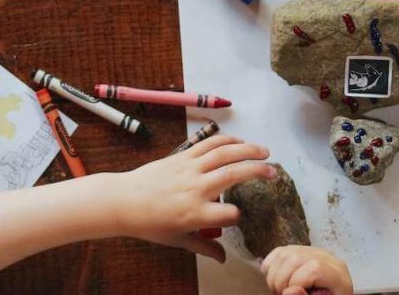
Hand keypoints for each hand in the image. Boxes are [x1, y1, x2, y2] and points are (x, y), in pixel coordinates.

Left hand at [112, 135, 275, 261]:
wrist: (124, 201)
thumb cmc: (151, 224)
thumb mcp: (178, 241)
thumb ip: (204, 248)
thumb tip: (225, 259)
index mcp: (196, 214)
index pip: (229, 214)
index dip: (238, 216)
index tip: (239, 217)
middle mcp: (196, 188)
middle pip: (233, 175)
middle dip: (257, 171)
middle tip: (274, 172)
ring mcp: (190, 169)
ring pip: (224, 153)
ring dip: (248, 149)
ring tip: (266, 151)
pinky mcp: (183, 155)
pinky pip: (208, 144)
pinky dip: (226, 140)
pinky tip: (240, 142)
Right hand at [261, 245, 352, 294]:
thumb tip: (290, 291)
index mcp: (338, 275)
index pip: (315, 268)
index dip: (298, 282)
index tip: (290, 294)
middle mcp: (327, 258)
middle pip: (296, 258)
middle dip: (281, 280)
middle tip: (280, 294)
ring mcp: (313, 252)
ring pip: (285, 253)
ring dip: (274, 275)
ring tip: (279, 290)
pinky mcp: (300, 250)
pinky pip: (279, 252)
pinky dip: (271, 267)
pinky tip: (276, 281)